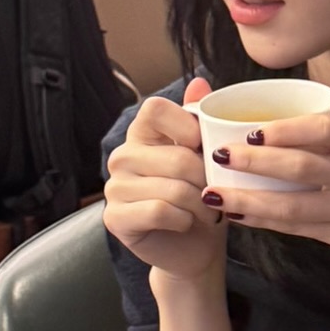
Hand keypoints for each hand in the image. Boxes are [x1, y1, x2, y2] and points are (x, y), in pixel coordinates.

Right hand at [103, 76, 227, 281]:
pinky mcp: (115, 218)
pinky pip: (160, 210)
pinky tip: (186, 223)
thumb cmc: (202, 199)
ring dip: (199, 204)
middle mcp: (122, 156)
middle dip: (206, 179)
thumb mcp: (208, 157)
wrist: (194, 249)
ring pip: (172, 187)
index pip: (155, 108)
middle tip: (215, 193)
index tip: (204, 147)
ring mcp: (114, 187)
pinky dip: (184, 219)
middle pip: (175, 156)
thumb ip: (201, 120)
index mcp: (142, 134)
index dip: (186, 126)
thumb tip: (201, 82)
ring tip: (206, 211)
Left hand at [202, 112, 329, 266]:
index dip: (286, 129)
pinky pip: (297, 229)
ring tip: (214, 193)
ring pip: (294, 207)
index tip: (251, 131)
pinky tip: (238, 213)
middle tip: (220, 155)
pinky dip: (264, 221)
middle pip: (303, 168)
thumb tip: (267, 124)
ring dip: (249, 200)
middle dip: (256, 163)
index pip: (325, 130)